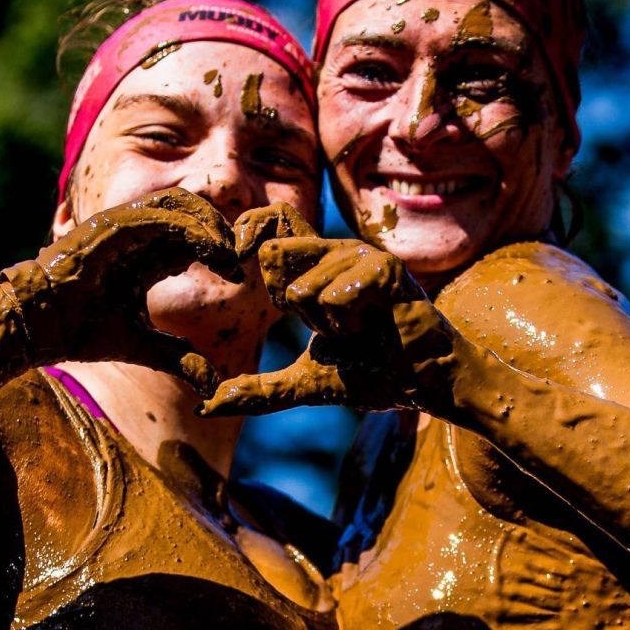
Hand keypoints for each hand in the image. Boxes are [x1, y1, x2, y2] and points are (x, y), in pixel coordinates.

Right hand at [0, 188, 242, 393]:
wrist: (36, 327)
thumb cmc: (79, 332)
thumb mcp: (140, 346)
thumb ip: (176, 357)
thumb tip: (211, 384)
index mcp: (143, 256)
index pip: (191, 237)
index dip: (218, 250)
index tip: (237, 275)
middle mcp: (135, 236)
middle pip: (190, 213)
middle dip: (218, 230)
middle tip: (236, 259)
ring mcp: (122, 226)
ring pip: (178, 205)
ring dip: (208, 224)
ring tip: (226, 251)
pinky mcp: (111, 225)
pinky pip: (158, 214)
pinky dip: (187, 225)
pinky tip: (206, 246)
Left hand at [200, 231, 466, 415]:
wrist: (422, 382)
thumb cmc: (373, 374)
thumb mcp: (305, 383)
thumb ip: (259, 391)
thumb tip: (207, 407)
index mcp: (315, 270)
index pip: (274, 222)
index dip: (249, 231)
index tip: (237, 258)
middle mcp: (335, 253)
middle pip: (275, 253)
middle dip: (288, 302)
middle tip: (323, 323)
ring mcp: (360, 256)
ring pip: (304, 285)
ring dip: (326, 323)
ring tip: (358, 328)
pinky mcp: (384, 268)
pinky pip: (336, 294)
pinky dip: (348, 321)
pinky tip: (372, 324)